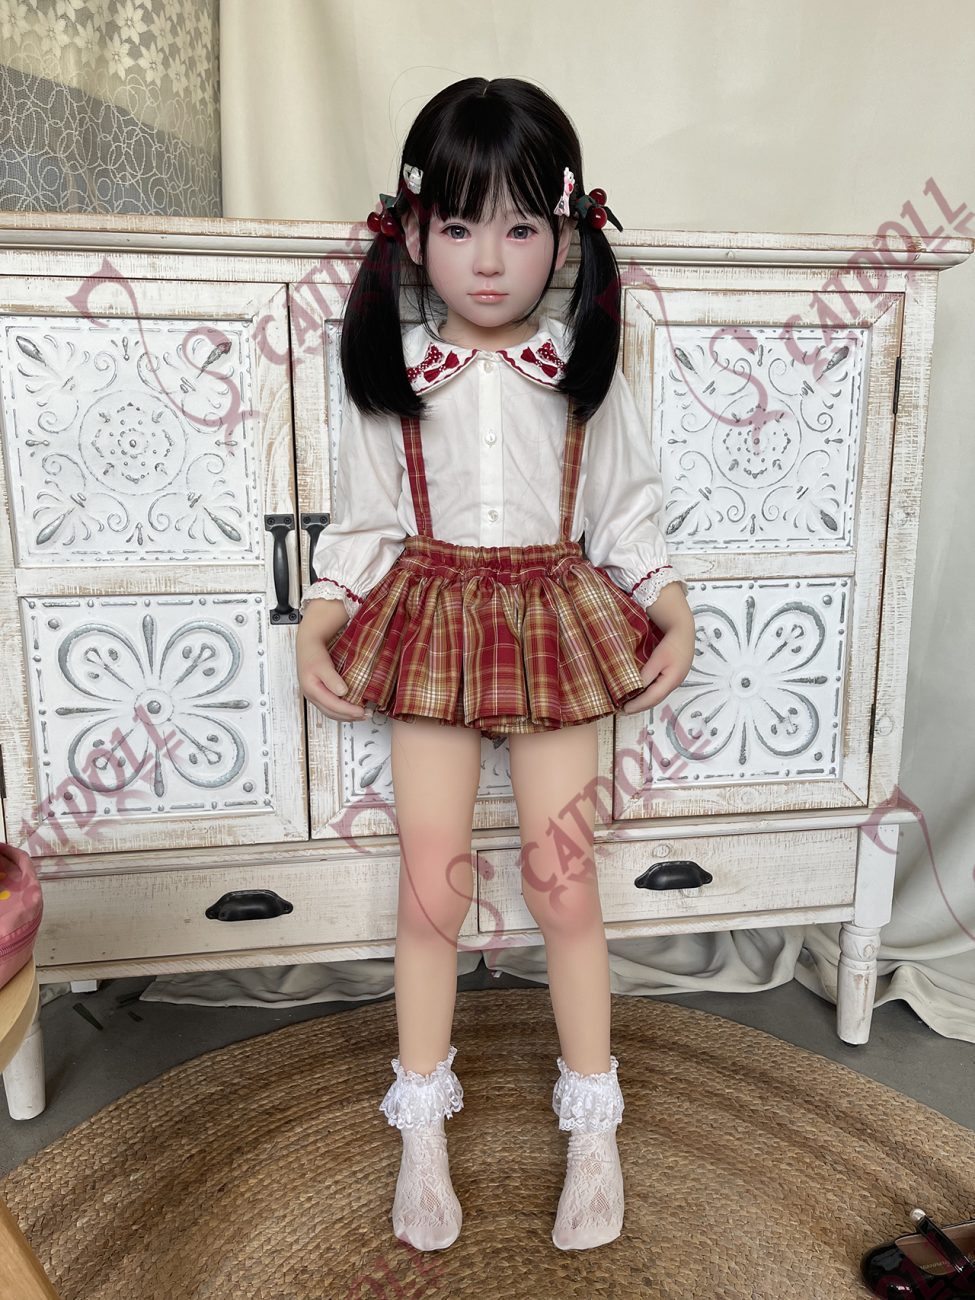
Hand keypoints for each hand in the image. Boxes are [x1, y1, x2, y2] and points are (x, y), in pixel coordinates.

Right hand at [296, 605, 368, 722]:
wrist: (307, 646)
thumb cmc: (314, 654)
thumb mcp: (323, 664)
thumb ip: (332, 679)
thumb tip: (343, 692)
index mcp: (312, 690)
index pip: (332, 706)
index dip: (348, 710)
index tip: (362, 711)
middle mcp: (312, 696)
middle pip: (332, 713)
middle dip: (350, 716)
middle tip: (367, 715)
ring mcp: (315, 697)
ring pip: (331, 713)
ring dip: (347, 716)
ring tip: (362, 715)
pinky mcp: (319, 695)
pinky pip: (331, 708)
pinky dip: (342, 711)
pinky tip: (351, 709)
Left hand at [620, 619, 694, 713]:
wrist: (683, 630)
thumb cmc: (671, 643)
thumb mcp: (657, 658)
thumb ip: (647, 674)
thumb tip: (635, 688)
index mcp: (672, 680)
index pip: (653, 698)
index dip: (638, 705)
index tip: (624, 709)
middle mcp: (674, 683)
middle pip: (655, 700)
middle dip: (639, 706)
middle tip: (623, 710)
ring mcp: (674, 680)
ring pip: (657, 696)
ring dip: (643, 702)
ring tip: (629, 705)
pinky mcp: (672, 676)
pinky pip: (658, 689)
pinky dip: (648, 694)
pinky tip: (639, 693)